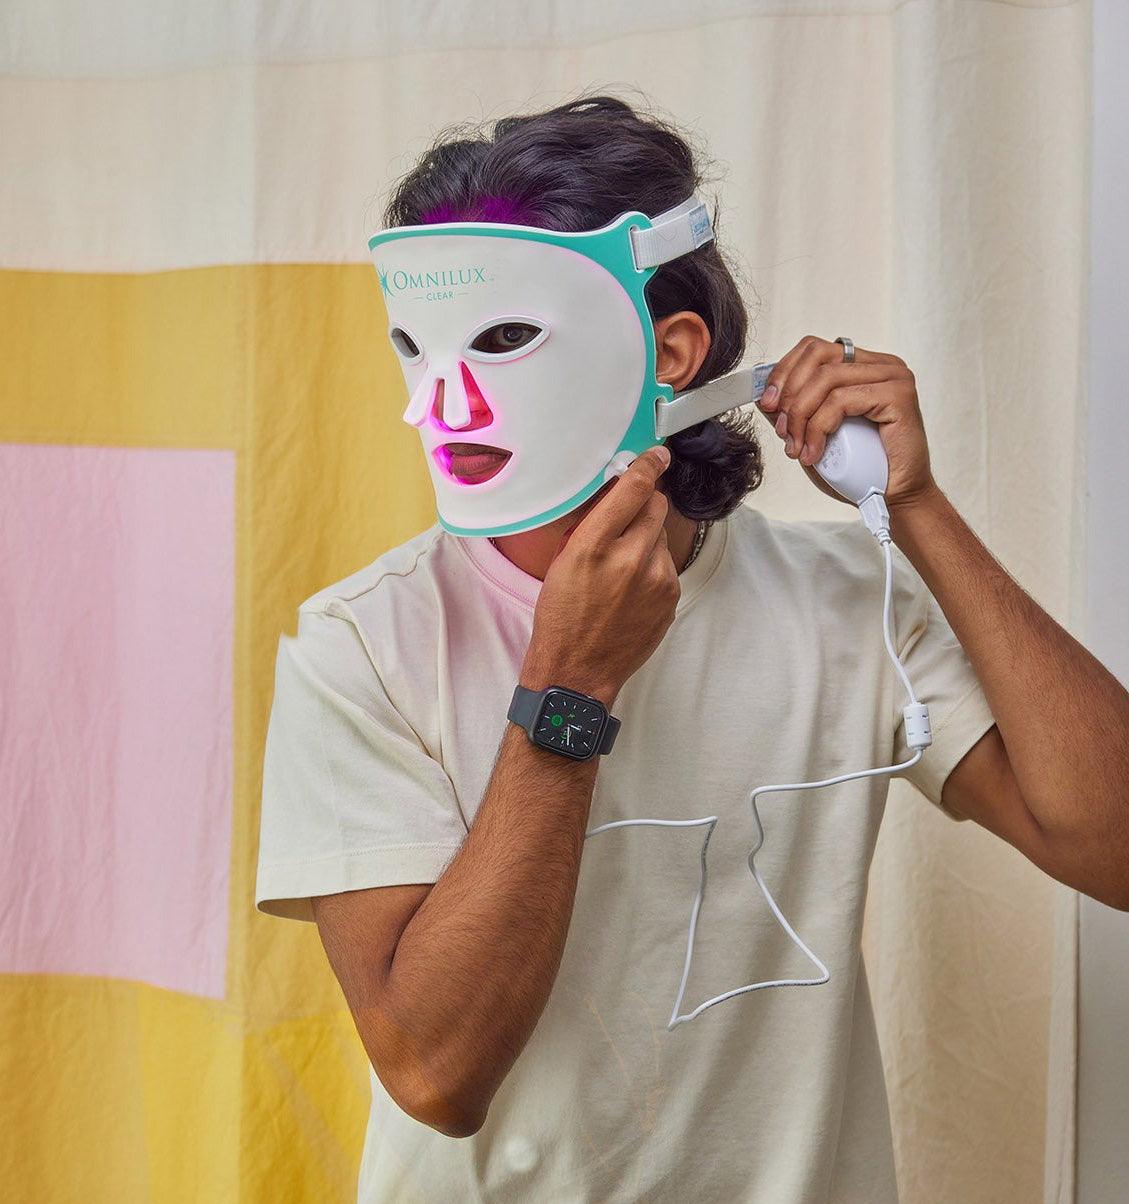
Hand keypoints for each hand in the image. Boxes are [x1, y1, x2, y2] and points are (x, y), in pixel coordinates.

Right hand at [521, 446, 678, 707]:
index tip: (656, 455)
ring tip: (620, 566)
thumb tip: (615, 492)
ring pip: (662, 536)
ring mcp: (657, 581)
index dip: (647, 465)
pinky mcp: (671, 598)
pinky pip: (667, 565)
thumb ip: (592, 524)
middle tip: (625, 519)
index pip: (633, 489)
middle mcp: (630, 559)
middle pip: (656, 506)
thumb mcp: (563, 562)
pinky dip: (652, 567)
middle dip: (643, 505)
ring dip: (646, 540)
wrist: (577, 672)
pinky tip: (630, 588)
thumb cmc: (561, 618)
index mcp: (594, 546)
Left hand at [756, 335, 938, 510]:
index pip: (814, 349)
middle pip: (817, 356)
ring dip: (801, 416)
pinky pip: (841, 400)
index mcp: (863, 366)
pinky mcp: (898, 395)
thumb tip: (764, 397)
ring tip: (797, 448)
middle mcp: (881, 365)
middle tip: (782, 430)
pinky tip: (814, 453)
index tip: (768, 403)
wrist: (894, 498)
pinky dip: (818, 428)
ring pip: (826, 379)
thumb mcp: (816, 434)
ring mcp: (893, 377)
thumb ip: (796, 411)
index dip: (783, 372)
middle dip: (789, 393)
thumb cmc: (859, 470)